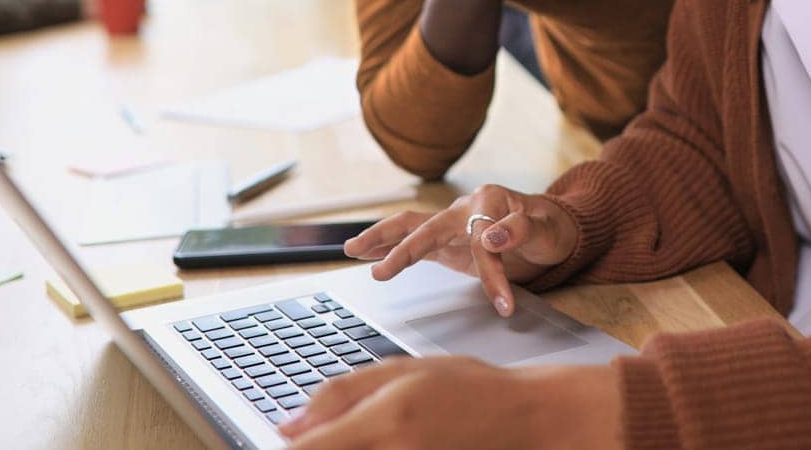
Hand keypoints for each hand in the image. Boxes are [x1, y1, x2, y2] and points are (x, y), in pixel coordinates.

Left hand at [280, 357, 621, 448]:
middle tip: (334, 434)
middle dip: (321, 447)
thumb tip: (288, 426)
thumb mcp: (403, 370)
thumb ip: (341, 394)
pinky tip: (384, 443)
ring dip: (345, 449)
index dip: (292, 448)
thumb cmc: (469, 388)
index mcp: (386, 419)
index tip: (287, 441)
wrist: (523, 419)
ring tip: (372, 433)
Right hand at [343, 184, 577, 316]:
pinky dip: (390, 245)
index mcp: (487, 201)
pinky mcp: (449, 239)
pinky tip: (368, 252)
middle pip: (424, 224)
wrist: (551, 227)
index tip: (504, 303)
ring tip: (352, 249)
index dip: (492, 275)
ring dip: (381, 239)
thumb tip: (493, 237)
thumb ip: (520, 229)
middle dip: (400, 248)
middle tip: (380, 273)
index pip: (480, 242)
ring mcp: (453, 222)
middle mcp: (464, 207)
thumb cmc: (549, 227)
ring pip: (411, 226)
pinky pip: (415, 239)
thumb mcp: (545, 228)